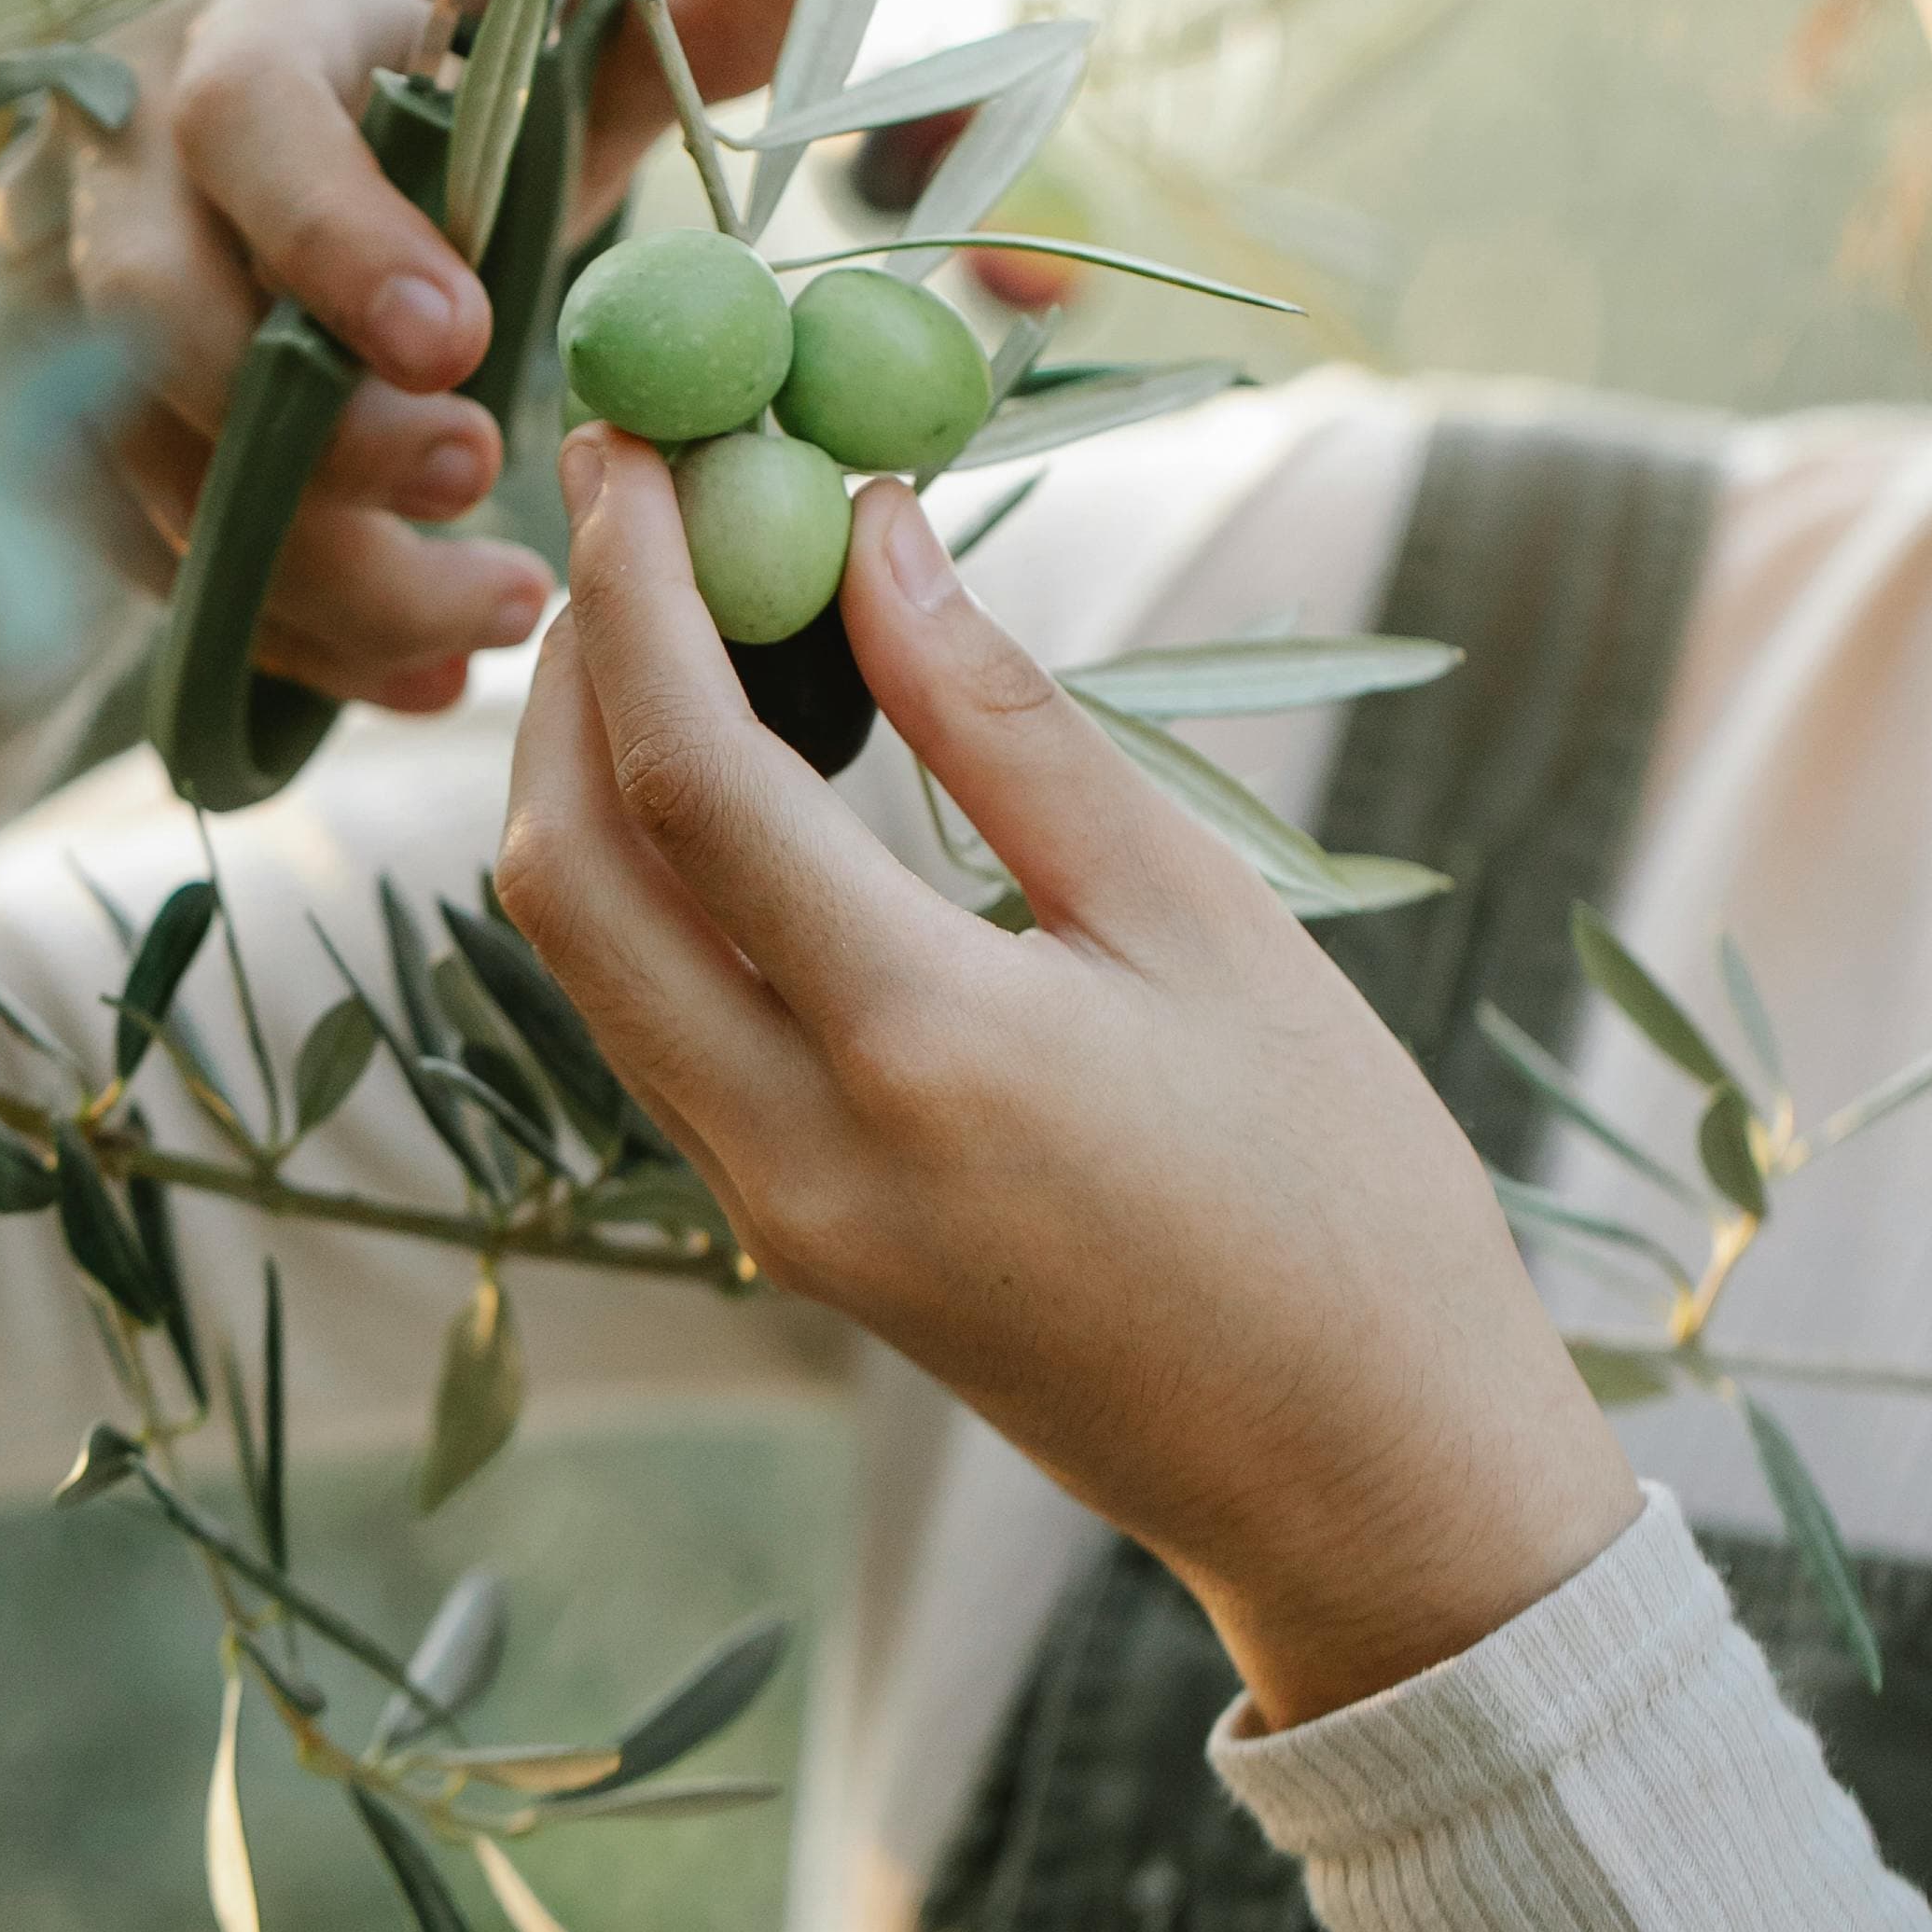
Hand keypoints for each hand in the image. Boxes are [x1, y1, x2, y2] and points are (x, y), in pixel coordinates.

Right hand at [28, 0, 824, 717]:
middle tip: (474, 480)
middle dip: (315, 431)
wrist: (308, 162)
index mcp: (250, 36)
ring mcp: (73, 316)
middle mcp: (126, 169)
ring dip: (321, 569)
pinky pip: (157, 566)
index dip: (336, 237)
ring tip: (498, 612)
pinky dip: (295, 638)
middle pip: (156, 319)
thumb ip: (687, 12)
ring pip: (148, 469)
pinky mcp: (80, 442)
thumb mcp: (558, 58)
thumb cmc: (443, 107)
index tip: (466, 341)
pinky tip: (423, 677)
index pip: (241, 120)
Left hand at [498, 434, 1641, 1728]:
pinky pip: (654, 1026)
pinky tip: (733, 775)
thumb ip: (1009, 727)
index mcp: (917, 1051)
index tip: (633, 442)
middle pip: (565, 873)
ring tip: (674, 613)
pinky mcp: (789, 1241)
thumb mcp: (1199, 926)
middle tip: (628, 515)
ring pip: (587, 958)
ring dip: (589, 774)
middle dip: (567, 674)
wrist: (1367, 1488)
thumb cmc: (1340, 1190)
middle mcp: (794, 1147)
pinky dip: (651, 881)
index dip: (633, 592)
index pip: (687, 780)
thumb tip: (870, 538)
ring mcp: (771, 1213)